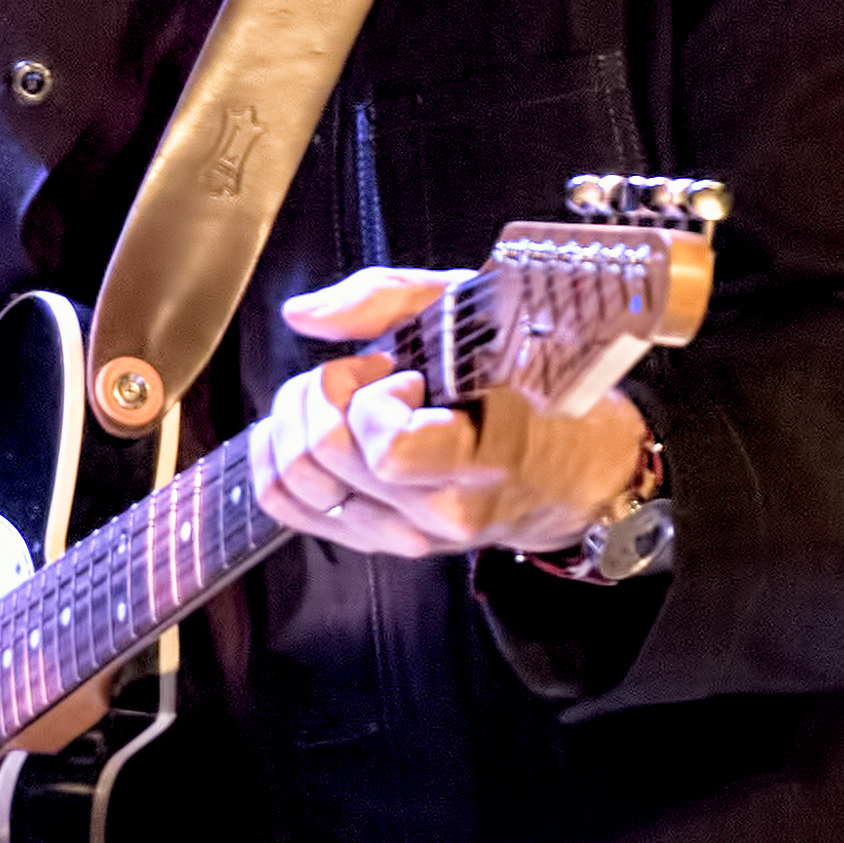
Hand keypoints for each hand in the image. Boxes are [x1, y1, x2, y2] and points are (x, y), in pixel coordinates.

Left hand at [252, 268, 648, 559]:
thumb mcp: (478, 313)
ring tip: (347, 402)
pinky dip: (274, 456)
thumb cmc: (531, 386)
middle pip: (322, 457)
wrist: (569, 469)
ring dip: (300, 421)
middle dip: (323, 393)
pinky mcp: (374, 542)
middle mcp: (440, 510)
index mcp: (484, 458)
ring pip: (295, 483)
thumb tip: (305, 315)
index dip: (374, 397)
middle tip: (364, 376)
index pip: (387, 449)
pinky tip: (305, 426)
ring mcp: (405, 535)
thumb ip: (387, 300)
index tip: (400, 373)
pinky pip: (284, 507)